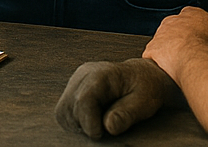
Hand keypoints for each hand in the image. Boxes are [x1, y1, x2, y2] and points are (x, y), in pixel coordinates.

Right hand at [55, 58, 182, 138]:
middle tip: (102, 129)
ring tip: (98, 124)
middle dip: (84, 125)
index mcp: (101, 74)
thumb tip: (108, 126)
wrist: (141, 76)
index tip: (103, 133)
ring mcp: (77, 80)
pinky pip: (64, 110)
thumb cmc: (145, 88)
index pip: (83, 101)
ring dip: (78, 124)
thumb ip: (126, 114)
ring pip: (62, 110)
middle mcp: (84, 74)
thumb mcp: (143, 102)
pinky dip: (75, 120)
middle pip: (69, 107)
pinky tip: (92, 120)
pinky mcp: (74, 88)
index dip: (90, 123)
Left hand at [142, 7, 207, 79]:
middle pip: (173, 29)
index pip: (189, 17)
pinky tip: (166, 73)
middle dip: (179, 41)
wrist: (196, 59)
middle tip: (189, 56)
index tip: (198, 43)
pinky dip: (158, 64)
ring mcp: (160, 34)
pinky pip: (152, 57)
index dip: (194, 32)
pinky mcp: (152, 49)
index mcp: (191, 13)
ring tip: (180, 67)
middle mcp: (173, 20)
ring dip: (169, 53)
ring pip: (162, 42)